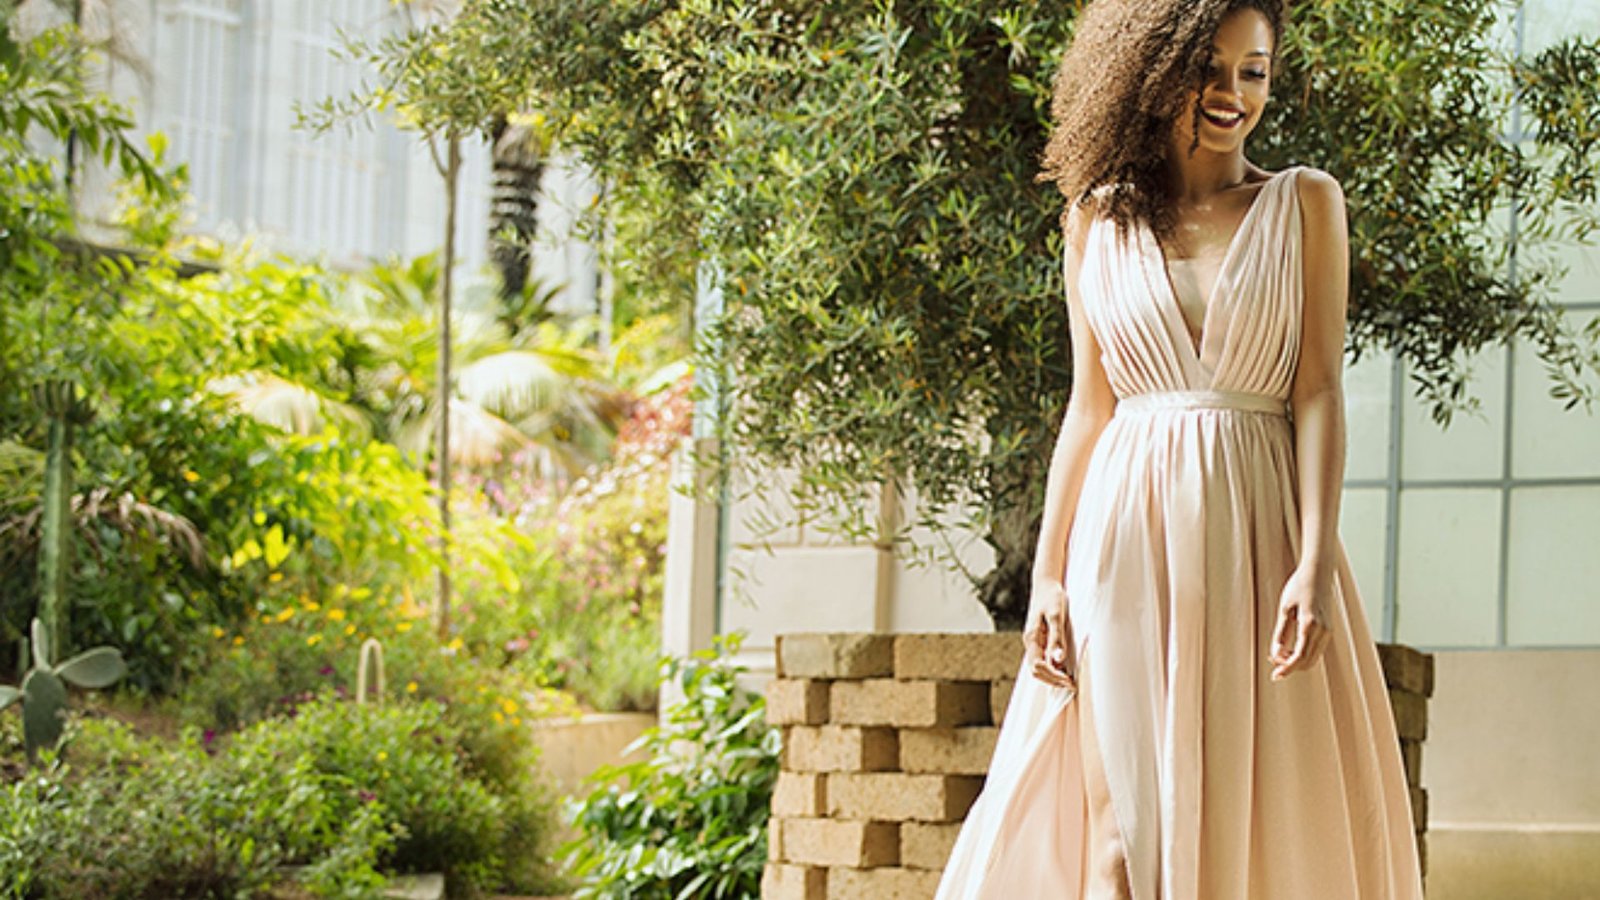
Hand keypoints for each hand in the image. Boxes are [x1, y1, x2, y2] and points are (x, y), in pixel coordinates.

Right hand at [1022, 579, 1075, 688]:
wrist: (1045, 584)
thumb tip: (1057, 660)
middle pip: (1036, 671)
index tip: (1070, 681)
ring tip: (1069, 680)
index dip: (1054, 676)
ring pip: (1038, 668)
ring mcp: (1033, 642)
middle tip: (1072, 685)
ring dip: (1052, 677)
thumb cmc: (1051, 597)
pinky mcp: (1039, 640)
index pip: (1038, 667)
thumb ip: (1056, 638)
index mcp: (1031, 638)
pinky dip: (1052, 669)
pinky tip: (1064, 669)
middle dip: (1052, 681)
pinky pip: (1042, 660)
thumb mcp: (1057, 615)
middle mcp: (1030, 642)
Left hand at [1270, 565, 1332, 680]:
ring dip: (1297, 661)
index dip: (1286, 669)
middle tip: (1272, 660)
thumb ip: (1280, 633)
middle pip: (1307, 661)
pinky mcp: (1328, 629)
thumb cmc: (1298, 586)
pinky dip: (1304, 653)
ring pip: (1313, 657)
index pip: (1299, 657)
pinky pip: (1316, 649)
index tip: (1275, 676)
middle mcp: (1323, 631)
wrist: (1319, 572)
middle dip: (1290, 666)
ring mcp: (1328, 631)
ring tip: (1279, 653)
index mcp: (1310, 625)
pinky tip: (1290, 648)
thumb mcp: (1285, 609)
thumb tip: (1275, 654)